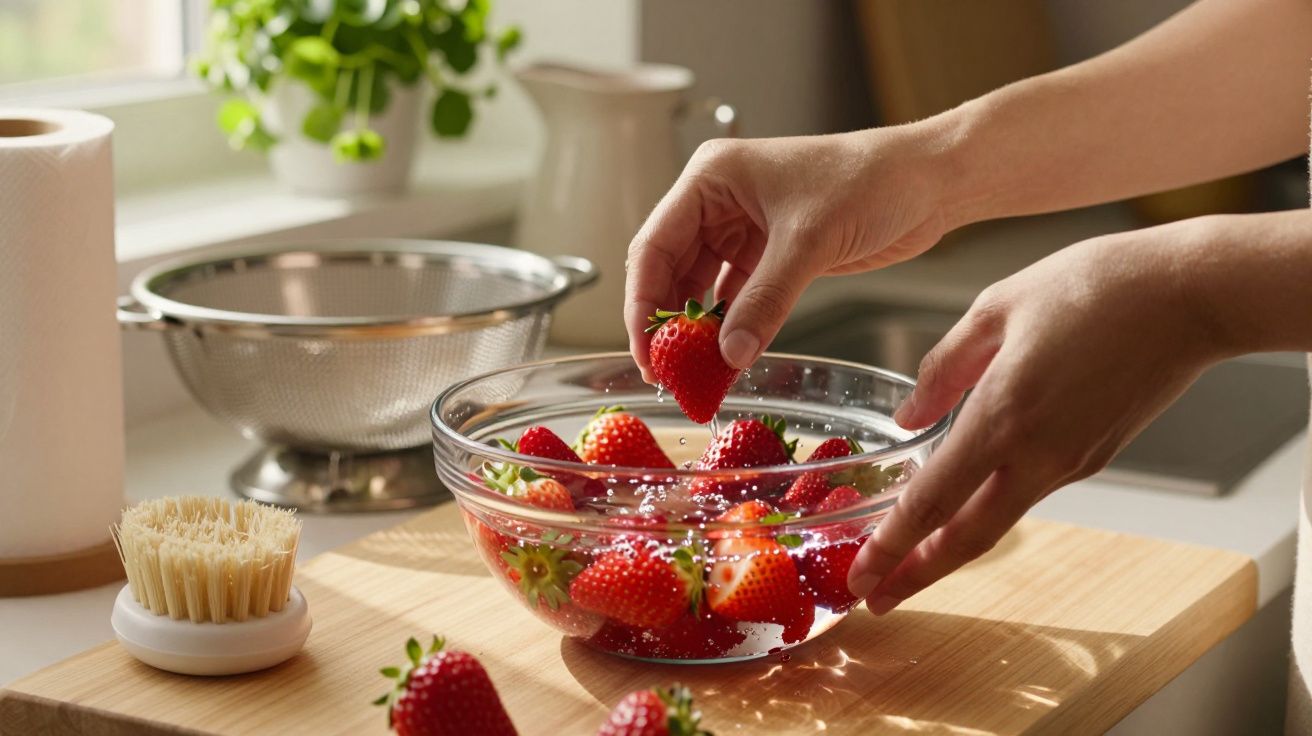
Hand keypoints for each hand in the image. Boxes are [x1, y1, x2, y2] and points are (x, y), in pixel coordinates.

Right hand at [624, 126, 955, 381]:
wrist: (930, 182)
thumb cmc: (871, 181)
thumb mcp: (809, 241)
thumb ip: (765, 301)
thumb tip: (729, 355)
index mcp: (711, 177)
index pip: (655, 245)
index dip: (643, 302)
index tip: (646, 350)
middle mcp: (718, 201)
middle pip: (670, 270)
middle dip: (667, 323)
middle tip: (666, 374)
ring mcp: (742, 228)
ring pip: (700, 288)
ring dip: (698, 331)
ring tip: (694, 375)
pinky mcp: (770, 254)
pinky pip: (735, 298)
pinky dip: (730, 329)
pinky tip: (726, 359)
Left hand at [846, 219, 1237, 613]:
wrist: (1191, 296)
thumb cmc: (1095, 286)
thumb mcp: (997, 307)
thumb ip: (944, 368)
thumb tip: (908, 416)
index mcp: (1004, 415)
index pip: (934, 500)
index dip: (892, 545)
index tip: (860, 577)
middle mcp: (1038, 454)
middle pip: (967, 538)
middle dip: (915, 575)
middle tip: (873, 600)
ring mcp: (1072, 461)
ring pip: (997, 520)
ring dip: (948, 547)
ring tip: (907, 559)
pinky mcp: (1095, 456)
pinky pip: (1028, 490)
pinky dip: (987, 508)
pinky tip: (962, 502)